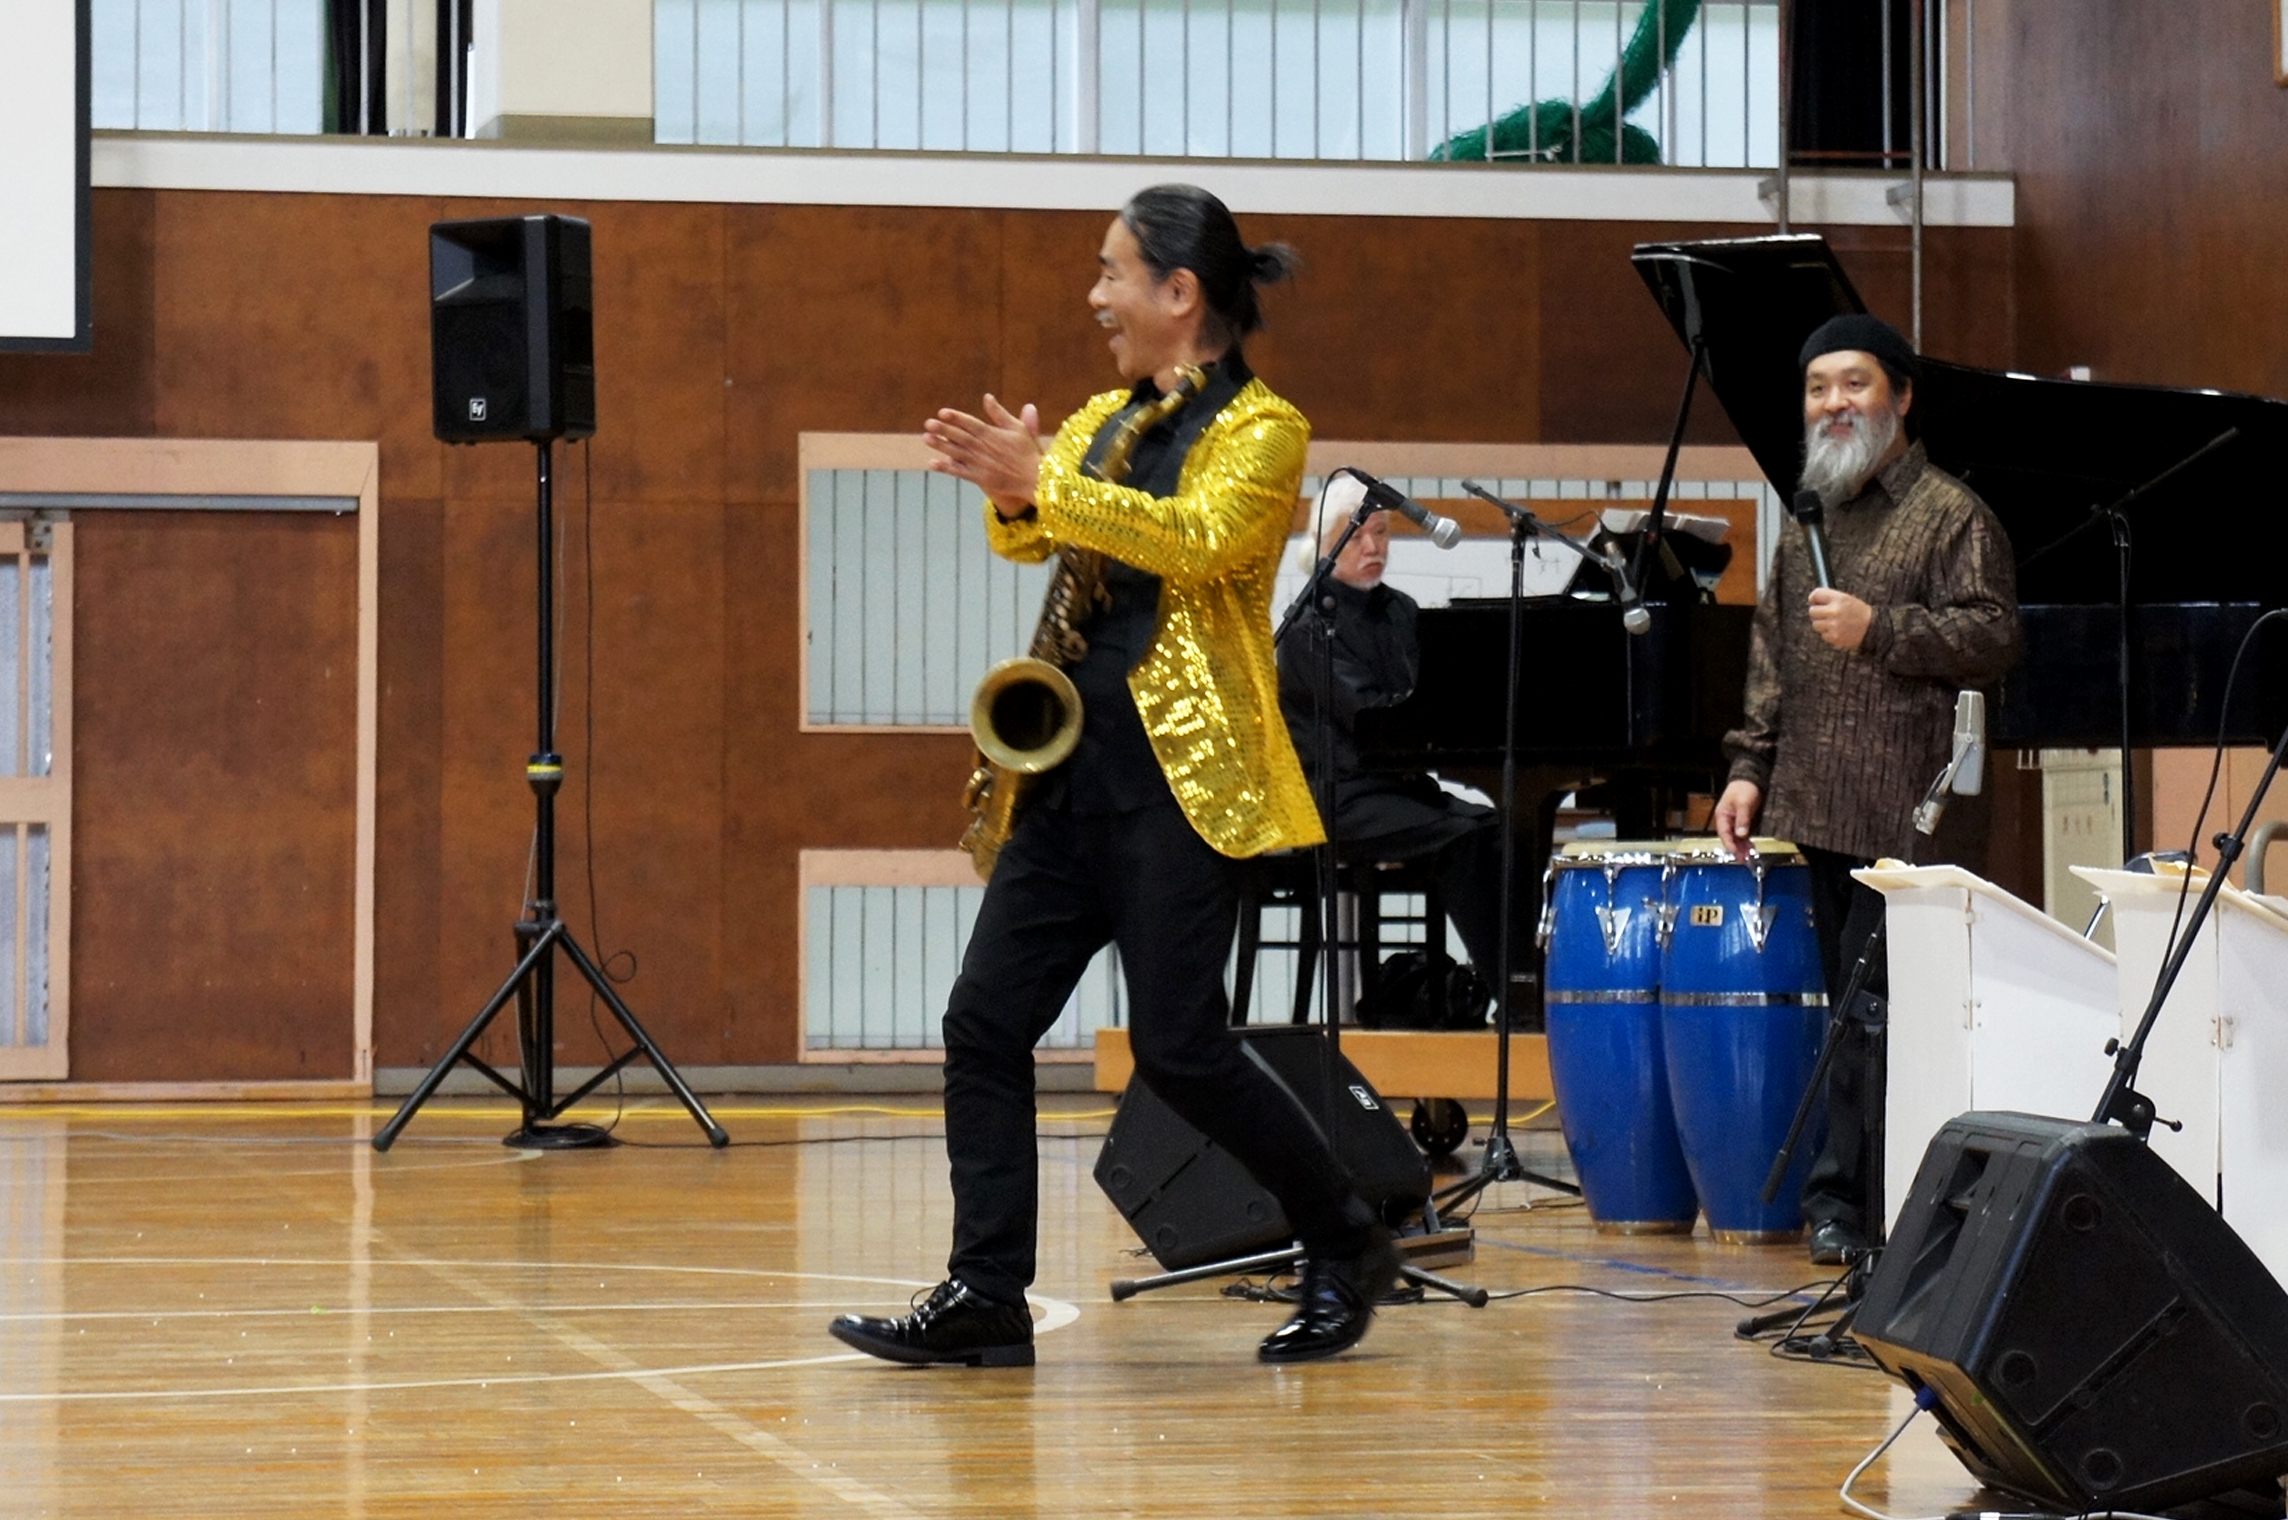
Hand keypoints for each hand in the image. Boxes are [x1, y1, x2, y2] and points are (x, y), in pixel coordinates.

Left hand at [923, 394, 1043, 511]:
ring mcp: (980, 463)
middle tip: (928, 423)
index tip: (942, 412)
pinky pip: (959, 472)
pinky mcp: (980, 478)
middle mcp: (984, 448)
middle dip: (943, 430)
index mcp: (992, 434)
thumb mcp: (1017, 428)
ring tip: (926, 438)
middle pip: (960, 437)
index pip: (971, 423)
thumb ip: (999, 413)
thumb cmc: (1027, 451)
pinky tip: (933, 463)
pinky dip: (946, 468)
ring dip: (941, 446)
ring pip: (956, 453)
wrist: (1035, 478)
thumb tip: (987, 397)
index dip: (956, 418)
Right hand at [1713, 779, 1761, 861]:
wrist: (1751, 778)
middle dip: (1736, 849)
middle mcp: (1726, 820)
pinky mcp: (1742, 821)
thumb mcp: (1743, 804)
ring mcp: (1734, 821)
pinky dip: (1746, 841)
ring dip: (1742, 847)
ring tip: (1748, 856)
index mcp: (1722, 816)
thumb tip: (1741, 835)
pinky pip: (1742, 834)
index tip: (1736, 852)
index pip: (1724, 834)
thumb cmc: (1744, 788)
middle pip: (1729, 838)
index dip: (1730, 844)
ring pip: (1736, 838)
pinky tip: (1751, 847)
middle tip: (1744, 859)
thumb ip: (1742, 820)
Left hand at [1807, 588, 1872, 650]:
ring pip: (1816, 624)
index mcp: (1839, 598)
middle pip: (1812, 611)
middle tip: (1824, 614)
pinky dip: (1829, 634)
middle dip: (1817, 613)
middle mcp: (1835, 611)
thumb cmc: (1858, 612)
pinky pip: (1823, 635)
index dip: (1814, 598)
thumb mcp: (1846, 599)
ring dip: (1822, 625)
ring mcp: (1834, 625)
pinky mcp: (1834, 637)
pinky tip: (1838, 631)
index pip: (1816, 594)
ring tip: (1834, 623)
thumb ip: (1830, 598)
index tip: (1815, 601)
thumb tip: (1812, 599)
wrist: (1872, 628)